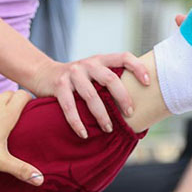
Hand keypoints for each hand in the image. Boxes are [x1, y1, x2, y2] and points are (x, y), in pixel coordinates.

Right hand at [30, 53, 150, 138]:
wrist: (43, 74)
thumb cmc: (76, 80)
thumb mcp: (92, 73)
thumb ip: (108, 80)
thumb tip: (135, 103)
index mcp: (100, 60)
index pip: (123, 57)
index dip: (138, 67)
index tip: (148, 83)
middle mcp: (88, 64)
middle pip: (110, 79)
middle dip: (122, 98)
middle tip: (129, 114)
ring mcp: (72, 74)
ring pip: (91, 95)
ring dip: (101, 115)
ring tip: (108, 129)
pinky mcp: (59, 85)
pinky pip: (69, 106)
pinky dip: (77, 122)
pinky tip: (84, 134)